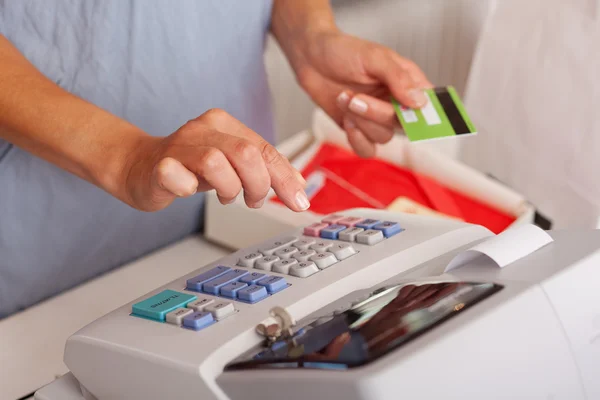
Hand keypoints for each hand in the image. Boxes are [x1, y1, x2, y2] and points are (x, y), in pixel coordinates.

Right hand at [122, 109, 307, 211]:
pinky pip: (175, 174)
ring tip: (226, 196)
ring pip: (215, 162)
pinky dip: (187, 187)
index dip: (285, 177)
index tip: (299, 201)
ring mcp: (178, 147)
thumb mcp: (232, 164)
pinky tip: (190, 191)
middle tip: (253, 200)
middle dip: (259, 184)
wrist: (139, 166)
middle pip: (246, 153)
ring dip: (229, 188)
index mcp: (224, 124)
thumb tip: (299, 185)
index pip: (264, 149)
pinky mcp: (158, 166)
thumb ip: (263, 169)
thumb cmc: (189, 166)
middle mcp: (202, 130)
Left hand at [291, 31, 432, 157]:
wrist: (311, 58)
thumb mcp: (374, 57)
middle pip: (404, 125)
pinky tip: (346, 121)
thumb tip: (419, 102)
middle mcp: (396, 103)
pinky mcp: (360, 130)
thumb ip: (398, 79)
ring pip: (383, 137)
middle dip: (377, 114)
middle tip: (355, 98)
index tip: (413, 115)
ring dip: (361, 121)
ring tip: (344, 99)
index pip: (430, 105)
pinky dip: (356, 139)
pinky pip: (367, 149)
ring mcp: (378, 119)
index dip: (428, 116)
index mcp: (408, 82)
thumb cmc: (344, 51)